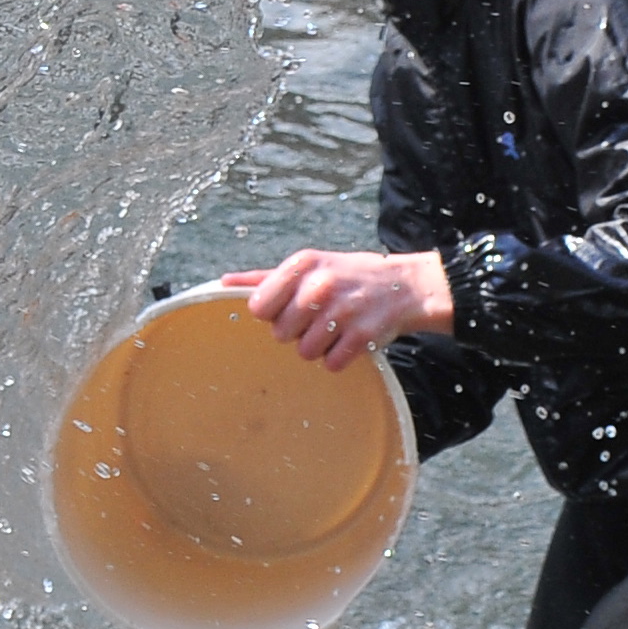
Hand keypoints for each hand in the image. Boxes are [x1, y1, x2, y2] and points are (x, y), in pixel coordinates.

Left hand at [221, 249, 453, 370]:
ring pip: (305, 352)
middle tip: (318, 318)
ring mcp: (343, 311)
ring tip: (336, 328)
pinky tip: (350, 340)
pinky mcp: (363, 336)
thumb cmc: (346, 276)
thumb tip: (223, 283)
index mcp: (302, 264)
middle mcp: (321, 285)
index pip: (258, 307)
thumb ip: (265, 278)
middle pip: (280, 333)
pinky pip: (332, 364)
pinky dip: (339, 358)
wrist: (404, 286)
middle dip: (297, 331)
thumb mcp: (308, 267)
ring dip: (319, 347)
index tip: (288, 309)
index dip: (271, 314)